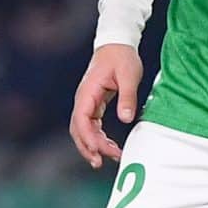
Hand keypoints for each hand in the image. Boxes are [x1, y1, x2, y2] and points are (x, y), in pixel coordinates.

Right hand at [69, 44, 144, 167]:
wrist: (116, 44)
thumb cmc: (122, 57)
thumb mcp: (129, 75)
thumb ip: (128, 97)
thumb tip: (126, 119)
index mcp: (88, 91)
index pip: (82, 119)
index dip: (89, 137)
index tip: (102, 150)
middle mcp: (83, 99)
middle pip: (78, 129)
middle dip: (87, 147)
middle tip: (100, 163)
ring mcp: (86, 102)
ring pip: (82, 130)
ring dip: (90, 146)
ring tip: (104, 161)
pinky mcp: (93, 105)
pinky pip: (90, 126)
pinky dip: (96, 139)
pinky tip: (107, 147)